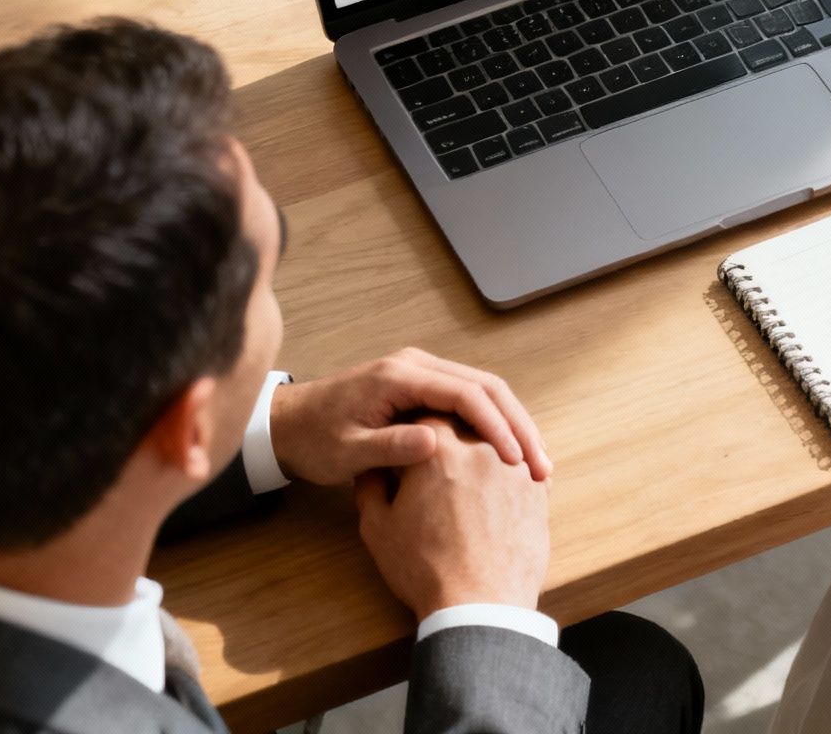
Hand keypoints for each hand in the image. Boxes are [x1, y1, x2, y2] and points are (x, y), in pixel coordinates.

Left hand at [270, 348, 551, 485]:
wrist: (288, 423)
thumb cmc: (314, 439)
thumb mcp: (346, 451)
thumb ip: (389, 447)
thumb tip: (436, 445)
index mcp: (400, 376)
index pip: (466, 395)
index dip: (496, 427)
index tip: (517, 459)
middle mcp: (417, 365)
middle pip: (487, 387)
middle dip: (518, 425)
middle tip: (542, 464)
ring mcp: (423, 373)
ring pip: (485, 392)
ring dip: (513, 425)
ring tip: (537, 462)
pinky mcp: (424, 387)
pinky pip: (472, 400)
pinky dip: (496, 424)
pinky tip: (512, 452)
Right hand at [354, 416, 549, 616]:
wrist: (479, 606)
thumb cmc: (425, 568)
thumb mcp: (378, 528)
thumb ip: (371, 486)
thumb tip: (373, 466)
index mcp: (437, 449)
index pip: (425, 415)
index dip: (414, 426)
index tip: (410, 438)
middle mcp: (481, 448)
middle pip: (464, 423)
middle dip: (451, 436)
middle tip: (439, 455)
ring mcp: (515, 468)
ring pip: (497, 443)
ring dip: (484, 451)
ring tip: (469, 476)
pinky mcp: (538, 492)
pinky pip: (524, 467)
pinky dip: (509, 472)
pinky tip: (497, 490)